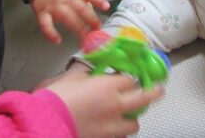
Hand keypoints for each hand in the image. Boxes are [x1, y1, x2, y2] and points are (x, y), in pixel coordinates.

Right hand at [30, 0, 108, 43]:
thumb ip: (83, 1)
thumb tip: (92, 17)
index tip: (106, 7)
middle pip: (80, 8)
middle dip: (91, 20)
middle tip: (97, 31)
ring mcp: (54, 6)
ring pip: (67, 16)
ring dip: (77, 28)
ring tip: (84, 39)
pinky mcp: (42, 13)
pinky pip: (46, 24)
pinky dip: (51, 33)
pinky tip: (58, 40)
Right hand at [45, 68, 163, 137]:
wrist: (45, 121)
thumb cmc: (55, 98)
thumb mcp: (71, 76)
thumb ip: (85, 73)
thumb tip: (89, 73)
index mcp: (109, 86)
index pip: (130, 80)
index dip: (130, 78)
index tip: (130, 77)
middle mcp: (115, 105)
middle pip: (143, 99)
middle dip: (153, 93)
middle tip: (159, 91)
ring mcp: (111, 126)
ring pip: (134, 124)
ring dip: (133, 118)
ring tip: (130, 115)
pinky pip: (120, 137)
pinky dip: (119, 133)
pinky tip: (115, 130)